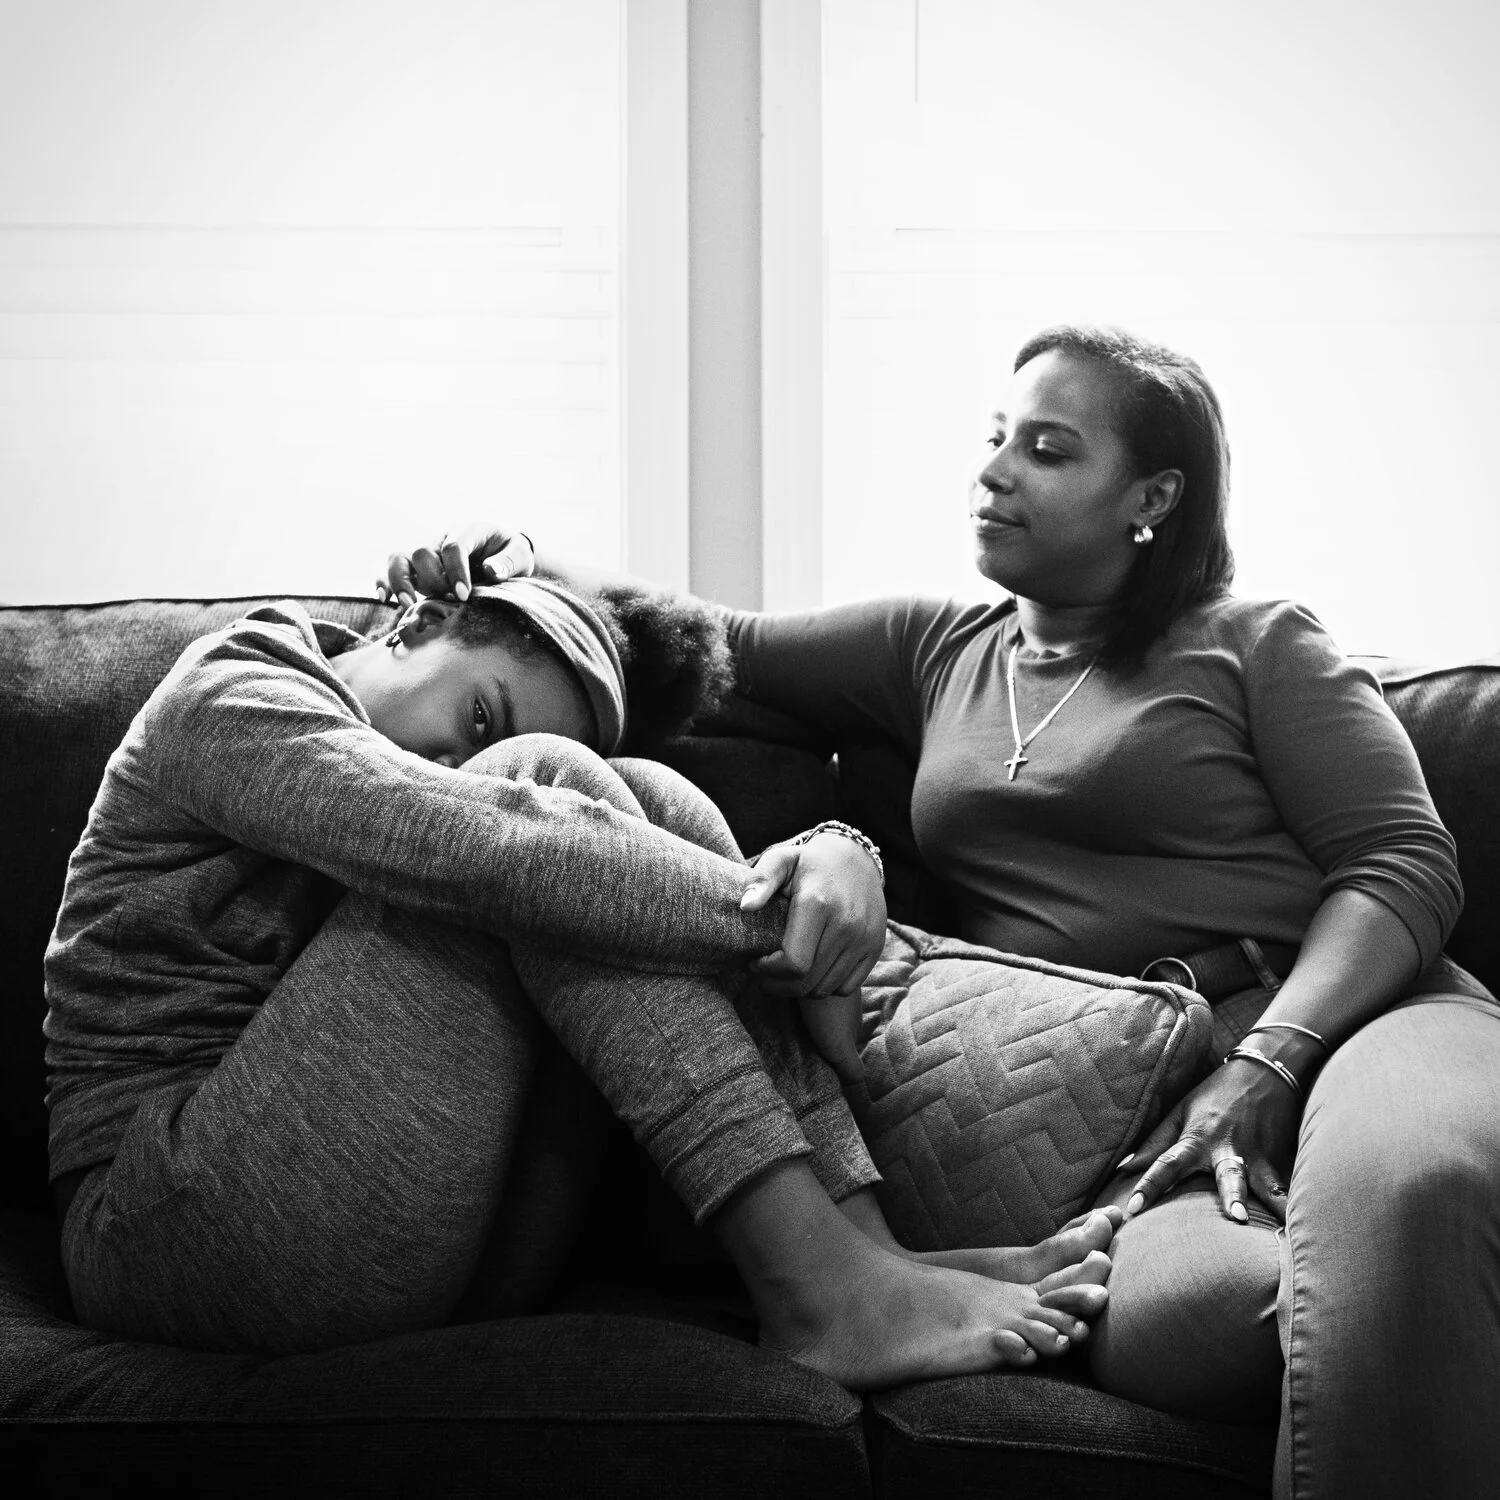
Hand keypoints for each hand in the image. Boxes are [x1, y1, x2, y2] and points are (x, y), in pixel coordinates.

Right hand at [377, 526, 535, 606]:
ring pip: (400, 558)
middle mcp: (442, 538)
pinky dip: (384, 581)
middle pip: (423, 552)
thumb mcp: (520, 554)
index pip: (454, 546)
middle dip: (434, 580)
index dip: (455, 571)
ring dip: (401, 581)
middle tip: (451, 600)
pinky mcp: (418, 569)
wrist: (502, 552)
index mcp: (469, 529)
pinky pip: (393, 569)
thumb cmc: (510, 552)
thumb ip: (509, 561)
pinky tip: (384, 599)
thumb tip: (490, 571)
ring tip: (408, 603)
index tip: (463, 595)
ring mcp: (428, 553)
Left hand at [739, 835, 887, 1081]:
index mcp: (818, 904)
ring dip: (799, 989)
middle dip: (777, 985)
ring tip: (783, 973)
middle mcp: (846, 924)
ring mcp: (864, 938)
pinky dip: (825, 987)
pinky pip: (846, 988)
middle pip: (807, 982)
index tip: (753, 963)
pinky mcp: (875, 948)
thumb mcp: (781, 860)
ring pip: (825, 989)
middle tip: (762, 975)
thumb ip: (761, 881)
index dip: (767, 972)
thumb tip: (745, 906)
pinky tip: (810, 971)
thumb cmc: (808, 862)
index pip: (793, 963)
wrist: (856, 858)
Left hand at [1122, 1056, 1300, 1224]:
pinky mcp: (1280, 1160)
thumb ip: (1154, 1144)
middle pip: (1228, 1174)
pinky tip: (1301, 1227)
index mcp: (1197, 1138)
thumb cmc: (1214, 1095)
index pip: (1168, 1164)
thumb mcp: (1180, 1111)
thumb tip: (1123, 1169)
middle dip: (1232, 1195)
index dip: (1150, 1184)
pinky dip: (1293, 1206)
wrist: (1264, 1072)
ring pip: (1267, 1184)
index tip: (1133, 1208)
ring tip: (1283, 1228)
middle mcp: (1228, 1150)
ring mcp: (1258, 1157)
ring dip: (1273, 1205)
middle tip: (1235, 1218)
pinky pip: (1288, 1187)